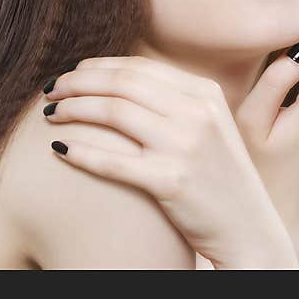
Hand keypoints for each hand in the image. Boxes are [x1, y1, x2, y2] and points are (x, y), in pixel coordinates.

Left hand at [41, 57, 298, 268]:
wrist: (248, 231)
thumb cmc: (218, 179)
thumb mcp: (208, 126)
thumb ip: (173, 102)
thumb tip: (116, 82)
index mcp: (205, 93)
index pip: (139, 67)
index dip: (98, 67)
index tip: (73, 74)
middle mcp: (197, 113)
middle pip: (121, 84)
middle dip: (77, 83)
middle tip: (51, 90)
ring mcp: (185, 145)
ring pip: (113, 112)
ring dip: (73, 109)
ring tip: (50, 114)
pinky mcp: (171, 181)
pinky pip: (112, 159)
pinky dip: (80, 151)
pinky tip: (59, 149)